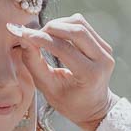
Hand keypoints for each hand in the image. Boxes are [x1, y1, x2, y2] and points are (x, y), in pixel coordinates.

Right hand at [12, 14, 115, 130]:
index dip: (41, 39)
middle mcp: (102, 60)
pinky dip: (66, 26)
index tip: (24, 34)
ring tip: (44, 35)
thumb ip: (34, 63)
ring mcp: (106, 51)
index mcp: (90, 75)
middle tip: (34, 34)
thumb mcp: (48, 88)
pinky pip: (83, 26)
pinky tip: (55, 35)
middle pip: (76, 30)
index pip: (63, 49)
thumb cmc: (70, 102)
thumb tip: (23, 39)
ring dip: (58, 24)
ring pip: (80, 23)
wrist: (93, 107)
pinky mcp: (104, 45)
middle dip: (51, 28)